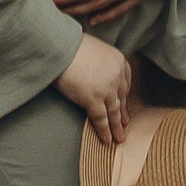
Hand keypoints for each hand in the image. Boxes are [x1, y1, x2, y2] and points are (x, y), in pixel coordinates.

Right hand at [55, 30, 134, 147]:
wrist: (60, 47)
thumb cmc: (70, 46)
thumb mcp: (93, 50)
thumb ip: (98, 63)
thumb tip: (92, 73)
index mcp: (119, 61)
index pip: (125, 82)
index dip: (123, 95)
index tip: (122, 104)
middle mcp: (117, 75)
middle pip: (121, 98)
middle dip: (122, 113)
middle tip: (125, 124)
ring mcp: (107, 89)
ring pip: (114, 112)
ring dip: (117, 127)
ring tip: (119, 138)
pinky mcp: (93, 99)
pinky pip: (101, 119)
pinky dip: (104, 131)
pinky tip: (106, 140)